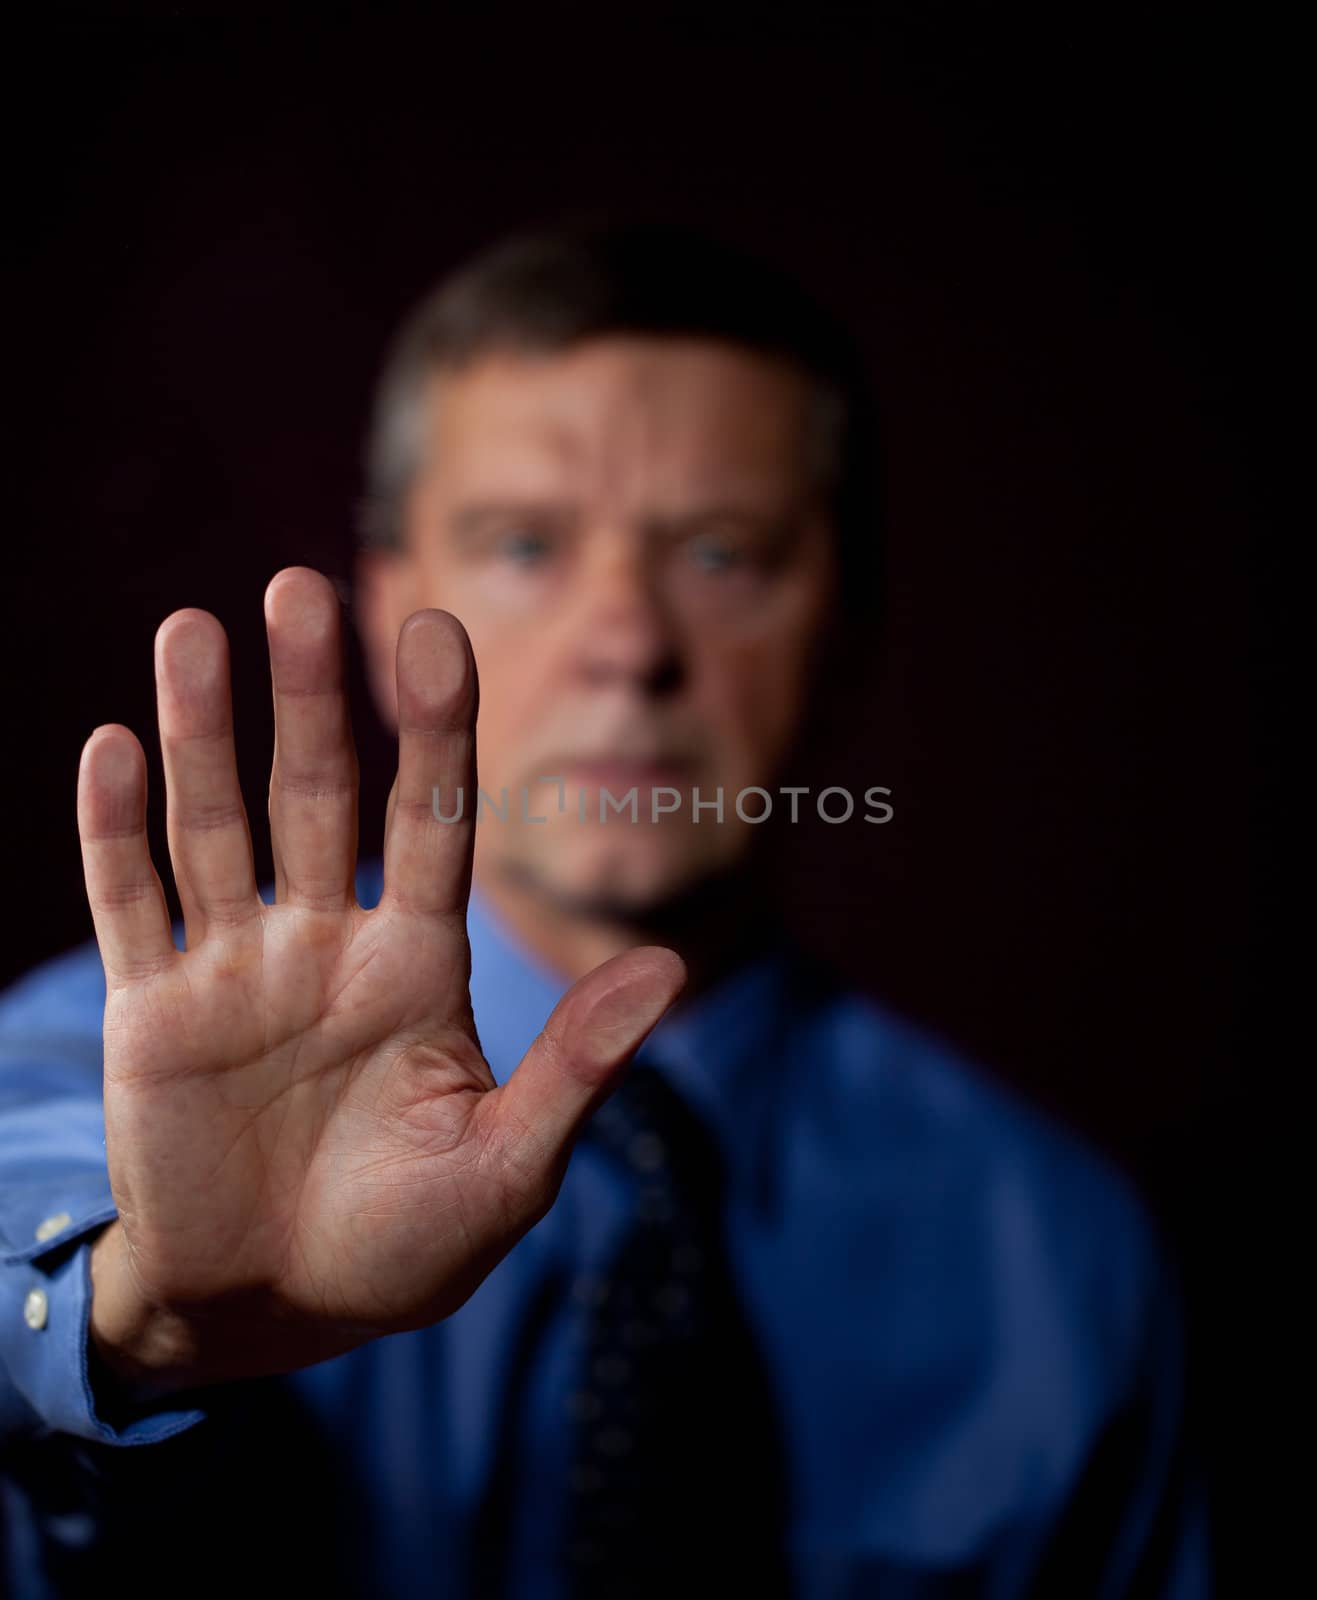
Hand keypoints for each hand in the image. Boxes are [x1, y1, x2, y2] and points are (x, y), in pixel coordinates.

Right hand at [78, 567, 684, 1399]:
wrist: (276, 1311)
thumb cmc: (406, 1245)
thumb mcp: (509, 1165)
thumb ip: (578, 1065)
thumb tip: (674, 968)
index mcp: (418, 963)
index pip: (432, 820)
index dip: (436, 730)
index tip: (439, 632)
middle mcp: (326, 942)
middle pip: (315, 795)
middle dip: (308, 698)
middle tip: (299, 591)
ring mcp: (234, 969)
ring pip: (214, 825)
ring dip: (200, 733)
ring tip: (192, 632)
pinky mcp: (150, 1012)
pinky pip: (130, 904)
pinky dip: (117, 831)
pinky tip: (113, 747)